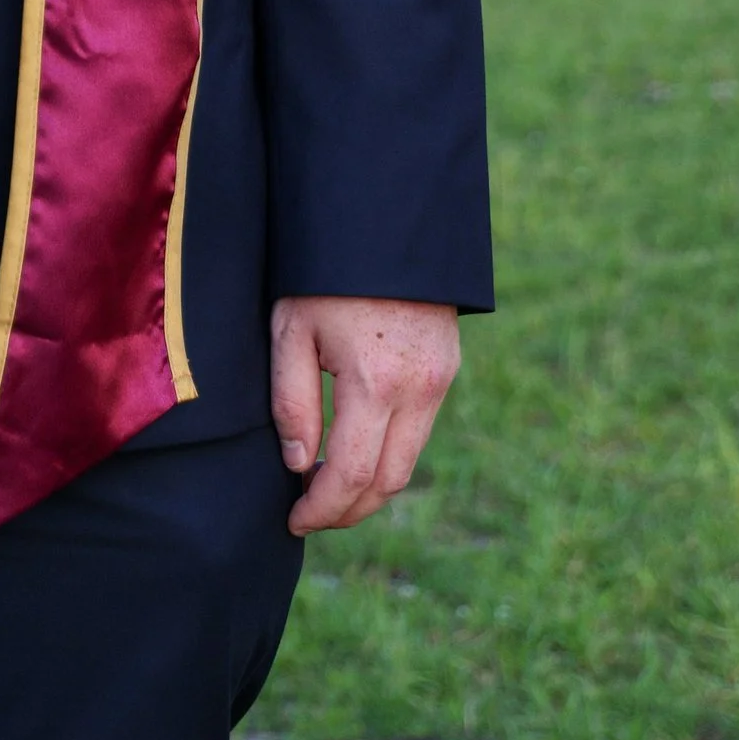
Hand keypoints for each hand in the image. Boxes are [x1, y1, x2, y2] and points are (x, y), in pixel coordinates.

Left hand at [271, 294, 460, 537]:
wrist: (385, 219)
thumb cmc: (324, 272)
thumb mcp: (291, 329)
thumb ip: (292, 402)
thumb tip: (298, 464)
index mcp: (376, 382)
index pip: (352, 475)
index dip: (322, 509)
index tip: (294, 520)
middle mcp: (419, 389)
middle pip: (388, 482)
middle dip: (348, 511)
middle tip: (310, 516)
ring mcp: (441, 380)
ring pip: (408, 461)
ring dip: (370, 487)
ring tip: (326, 488)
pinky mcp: (448, 368)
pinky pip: (419, 430)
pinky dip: (388, 453)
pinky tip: (354, 449)